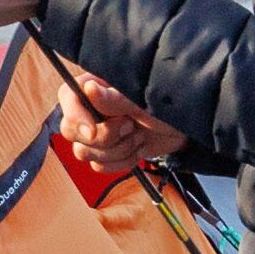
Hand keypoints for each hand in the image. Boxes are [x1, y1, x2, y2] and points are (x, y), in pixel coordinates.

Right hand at [56, 61, 186, 177]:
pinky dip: (121, 162)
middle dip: (103, 137)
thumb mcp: (144, 99)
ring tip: (138, 136)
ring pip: (84, 153)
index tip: (93, 130)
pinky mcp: (107, 152)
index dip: (76, 116)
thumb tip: (88, 89)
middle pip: (71, 130)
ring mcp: (98, 131)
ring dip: (116, 150)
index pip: (67, 97)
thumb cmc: (168, 104)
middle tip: (129, 127)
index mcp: (96, 86)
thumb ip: (115, 98)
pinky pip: (99, 167)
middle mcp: (92, 108)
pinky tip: (137, 149)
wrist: (187, 129)